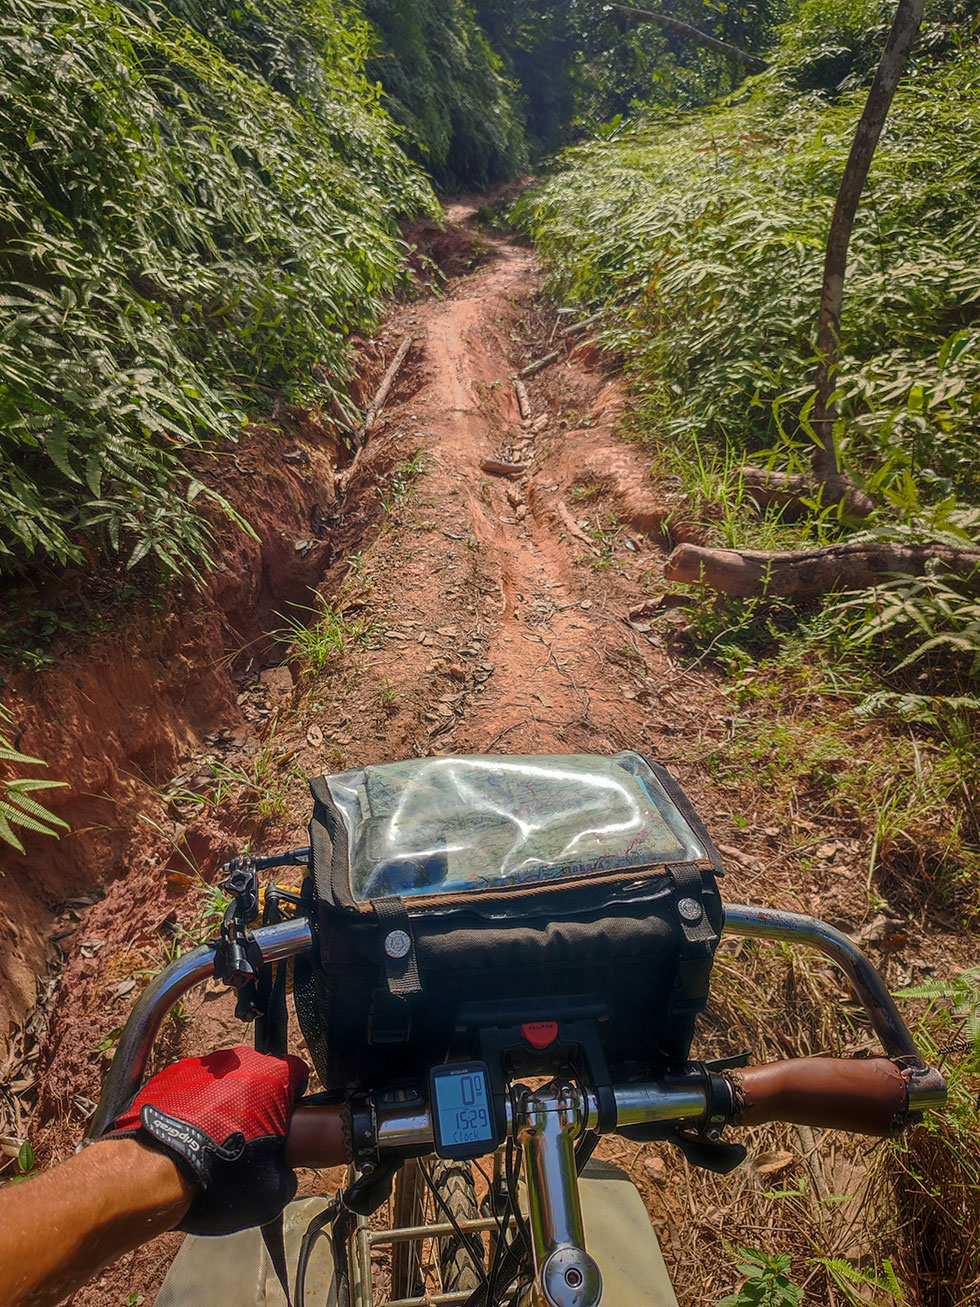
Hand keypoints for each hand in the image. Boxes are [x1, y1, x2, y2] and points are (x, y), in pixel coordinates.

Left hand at [106, 1045, 307, 1234]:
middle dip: (255, 1103)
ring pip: (222, 1083)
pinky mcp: (169, 1076)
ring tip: (208, 1143)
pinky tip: (184, 1137)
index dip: (293, 1099)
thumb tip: (281, 1173)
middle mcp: (240, 1062)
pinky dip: (190, 1108)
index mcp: (274, 1078)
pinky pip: (189, 1089)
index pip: (297, 1074)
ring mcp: (202, 1066)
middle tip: (244, 1140)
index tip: (284, 1121)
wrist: (154, 1173)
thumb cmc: (216, 1177)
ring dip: (220, 1105)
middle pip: (257, 1077)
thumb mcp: (272, 1191)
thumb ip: (287, 1170)